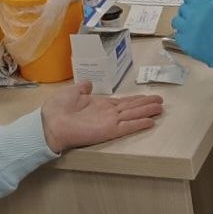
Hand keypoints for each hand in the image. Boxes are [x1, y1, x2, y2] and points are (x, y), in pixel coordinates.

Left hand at [40, 81, 162, 152]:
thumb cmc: (58, 108)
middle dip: (146, 104)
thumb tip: (89, 83)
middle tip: (161, 101)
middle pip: (132, 107)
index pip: (122, 102)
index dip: (135, 100)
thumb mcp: (72, 92)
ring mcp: (109, 122)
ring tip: (161, 108)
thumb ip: (83, 88)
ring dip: (147, 111)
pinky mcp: (109, 130)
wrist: (51, 122)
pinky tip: (151, 122)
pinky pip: (128, 126)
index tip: (147, 97)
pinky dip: (139, 124)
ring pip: (133, 115)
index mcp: (100, 105)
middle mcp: (107, 113)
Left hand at [171, 0, 212, 80]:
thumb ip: (211, 1)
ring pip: (177, 20)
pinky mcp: (184, 42)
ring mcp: (187, 28)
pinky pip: (178, 34)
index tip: (196, 3)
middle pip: (183, 7)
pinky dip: (183, 35)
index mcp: (205, 4)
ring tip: (192, 28)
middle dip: (190, 11)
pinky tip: (192, 37)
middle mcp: (194, 14)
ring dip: (184, 23)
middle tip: (198, 19)